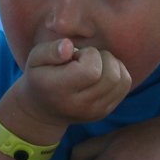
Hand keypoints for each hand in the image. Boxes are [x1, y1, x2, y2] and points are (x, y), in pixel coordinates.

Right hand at [5, 38, 131, 137]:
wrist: (42, 110)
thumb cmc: (40, 76)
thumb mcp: (35, 59)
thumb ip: (50, 50)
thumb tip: (69, 47)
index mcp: (59, 91)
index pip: (91, 70)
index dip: (88, 54)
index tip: (75, 55)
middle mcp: (79, 106)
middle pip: (111, 76)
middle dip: (102, 58)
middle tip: (85, 59)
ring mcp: (94, 112)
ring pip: (121, 79)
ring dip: (111, 64)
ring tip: (93, 65)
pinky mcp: (105, 111)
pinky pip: (124, 85)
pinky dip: (118, 72)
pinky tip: (101, 72)